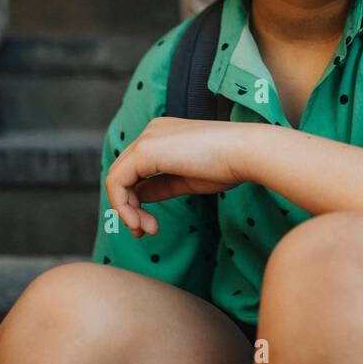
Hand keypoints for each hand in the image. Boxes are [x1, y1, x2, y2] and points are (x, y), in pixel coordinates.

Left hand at [104, 117, 247, 238]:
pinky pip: (117, 181)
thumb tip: (139, 198)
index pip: (136, 169)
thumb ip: (161, 185)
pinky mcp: (145, 151)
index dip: (136, 201)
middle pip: (123, 174)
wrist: (246, 152)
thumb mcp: (187, 179)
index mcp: (163, 134)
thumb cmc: (228, 165)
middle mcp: (151, 131)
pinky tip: (140, 221)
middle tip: (143, 232)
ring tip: (145, 229)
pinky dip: (123, 206)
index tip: (150, 226)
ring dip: (126, 210)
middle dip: (129, 208)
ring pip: (116, 178)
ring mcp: (147, 139)